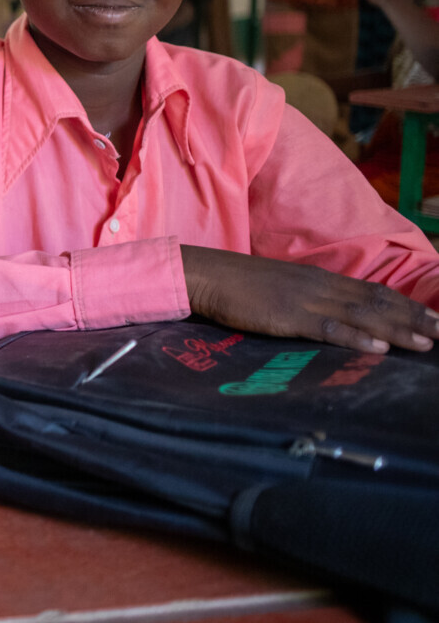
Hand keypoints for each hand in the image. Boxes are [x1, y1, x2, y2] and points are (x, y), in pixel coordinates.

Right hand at [182, 245, 438, 352]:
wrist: (207, 276)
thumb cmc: (238, 284)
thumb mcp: (280, 287)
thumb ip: (307, 298)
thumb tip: (332, 315)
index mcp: (319, 278)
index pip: (373, 291)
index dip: (406, 305)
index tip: (433, 317)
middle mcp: (320, 285)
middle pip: (377, 301)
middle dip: (414, 317)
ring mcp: (306, 300)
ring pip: (362, 314)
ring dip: (398, 329)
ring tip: (426, 342)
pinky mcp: (288, 316)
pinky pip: (329, 328)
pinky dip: (356, 338)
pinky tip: (378, 347)